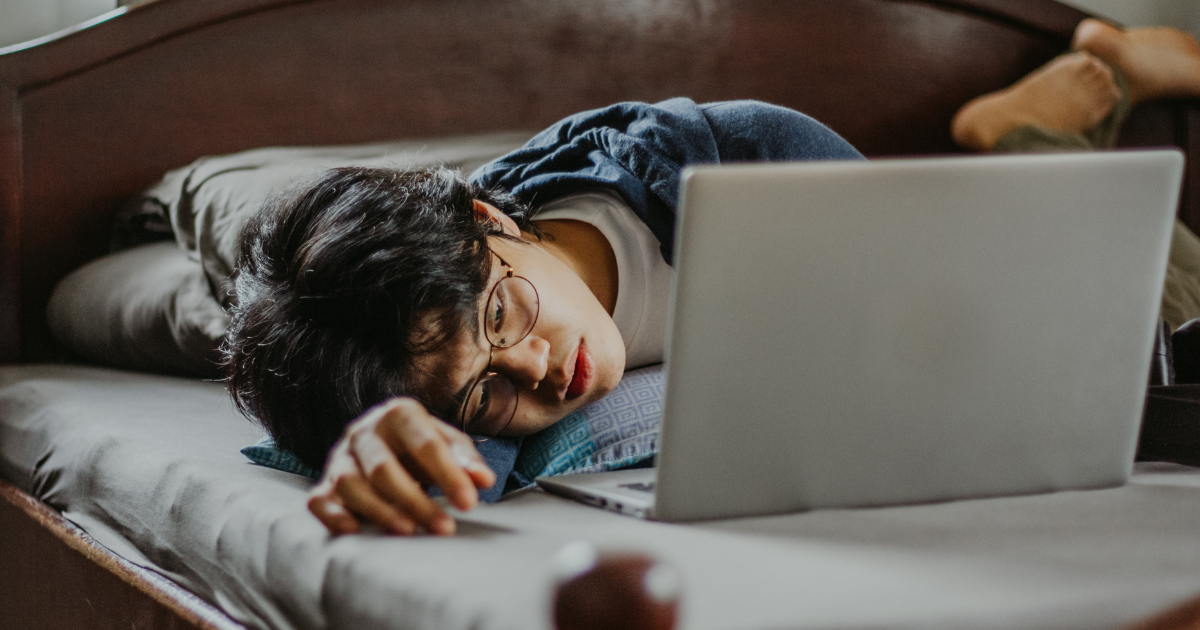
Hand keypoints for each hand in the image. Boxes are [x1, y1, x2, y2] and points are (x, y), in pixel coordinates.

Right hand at [307, 397, 495, 535]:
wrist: (383, 441)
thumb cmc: (420, 445)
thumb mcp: (447, 444)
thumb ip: (465, 460)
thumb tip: (483, 480)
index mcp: (398, 414)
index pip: (425, 444)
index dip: (448, 474)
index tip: (469, 503)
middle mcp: (363, 432)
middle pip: (384, 468)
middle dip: (415, 501)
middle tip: (444, 528)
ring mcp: (339, 457)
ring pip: (350, 485)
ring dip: (379, 511)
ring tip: (408, 532)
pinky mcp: (323, 483)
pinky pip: (318, 500)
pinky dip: (333, 516)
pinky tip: (354, 531)